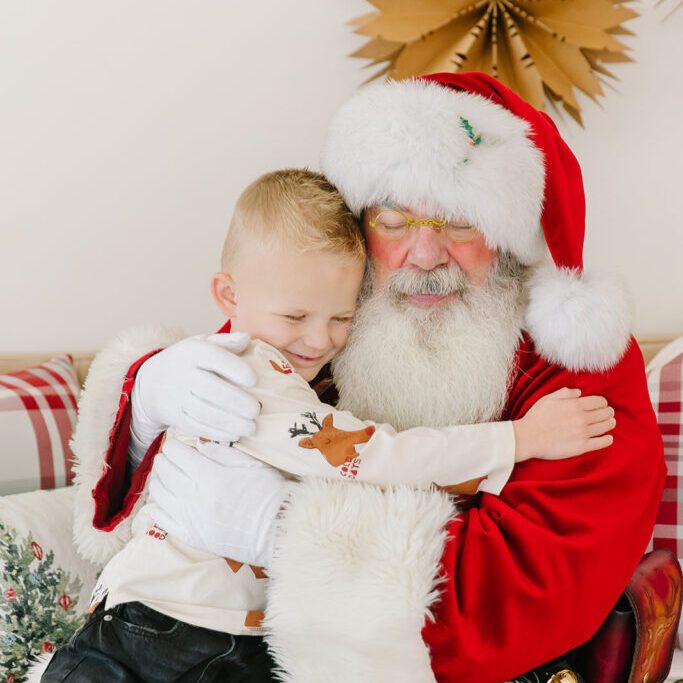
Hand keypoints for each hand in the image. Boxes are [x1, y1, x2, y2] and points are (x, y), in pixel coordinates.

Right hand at [133, 332, 260, 444]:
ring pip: (204, 412)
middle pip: (211, 389)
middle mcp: (183, 374)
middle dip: (237, 402)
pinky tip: (235, 434)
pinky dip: (217, 433)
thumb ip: (226, 341)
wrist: (153, 381)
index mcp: (193, 352)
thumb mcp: (204, 343)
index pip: (215, 358)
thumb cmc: (190, 361)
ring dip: (230, 422)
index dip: (236, 369)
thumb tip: (246, 338)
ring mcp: (177, 397)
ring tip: (251, 427)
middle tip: (256, 410)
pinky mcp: (175, 417)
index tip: (255, 380)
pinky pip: (196, 427)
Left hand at [148, 434, 286, 566]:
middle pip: (167, 473)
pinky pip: (165, 522)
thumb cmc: (270, 494)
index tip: (174, 443)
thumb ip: (224, 453)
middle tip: (166, 457)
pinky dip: (159, 509)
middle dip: (163, 461)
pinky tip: (161, 503)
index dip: (174, 446)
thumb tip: (200, 445)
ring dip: (159, 482)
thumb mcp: (252, 465)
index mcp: (211, 476)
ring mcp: (192, 518)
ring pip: (161, 496)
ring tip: (163, 477)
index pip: (180, 455)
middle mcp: (196, 497)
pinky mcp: (193, 537)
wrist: (277, 531)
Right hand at [513, 387, 614, 461]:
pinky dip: (607, 440)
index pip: (598, 402)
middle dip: (608, 412)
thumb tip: (579, 392)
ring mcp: (582, 433)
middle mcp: (581, 418)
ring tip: (611, 423)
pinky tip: (609, 438)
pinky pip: (600, 443)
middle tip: (610, 413)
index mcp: (574, 405)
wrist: (528, 437)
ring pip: (604, 427)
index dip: (603, 402)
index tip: (603, 404)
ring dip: (610, 424)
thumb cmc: (536, 417)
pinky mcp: (581, 447)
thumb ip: (565, 393)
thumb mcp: (548, 399)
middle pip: (604, 414)